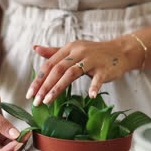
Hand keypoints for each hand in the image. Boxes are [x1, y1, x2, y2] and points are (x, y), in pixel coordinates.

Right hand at [0, 79, 30, 150]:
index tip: (17, 143)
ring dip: (18, 144)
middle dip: (14, 149)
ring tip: (27, 134)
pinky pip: (10, 140)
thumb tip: (15, 136)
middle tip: (25, 137)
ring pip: (8, 150)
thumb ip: (1, 124)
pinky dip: (18, 138)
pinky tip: (25, 132)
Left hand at [25, 37, 142, 105]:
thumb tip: (35, 48)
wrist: (120, 51)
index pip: (49, 64)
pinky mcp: (105, 68)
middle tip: (36, 102)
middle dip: (44, 86)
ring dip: (58, 87)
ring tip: (48, 101)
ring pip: (72, 73)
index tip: (29, 94)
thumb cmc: (94, 53)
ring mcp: (92, 60)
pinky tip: (90, 96)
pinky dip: (94, 86)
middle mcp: (78, 52)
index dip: (38, 79)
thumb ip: (55, 52)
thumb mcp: (74, 50)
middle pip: (57, 69)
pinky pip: (98, 78)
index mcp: (69, 48)